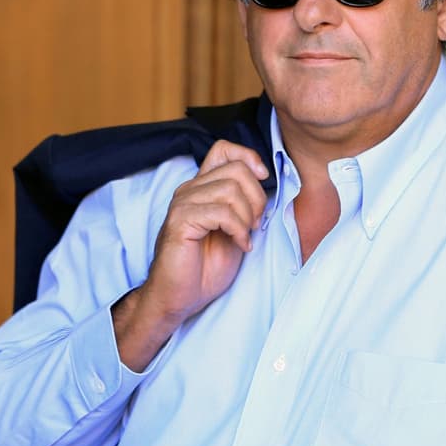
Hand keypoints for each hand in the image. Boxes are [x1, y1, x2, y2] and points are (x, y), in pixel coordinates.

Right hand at [114, 140, 268, 369]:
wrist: (181, 297)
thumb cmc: (206, 266)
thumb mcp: (235, 228)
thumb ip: (244, 203)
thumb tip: (265, 182)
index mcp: (202, 187)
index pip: (224, 149)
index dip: (249, 158)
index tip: (263, 179)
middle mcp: (190, 190)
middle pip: (236, 170)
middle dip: (257, 198)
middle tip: (254, 224)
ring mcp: (183, 204)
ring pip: (231, 189)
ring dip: (247, 216)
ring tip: (245, 236)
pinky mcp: (180, 222)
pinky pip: (221, 212)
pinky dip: (238, 230)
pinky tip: (240, 245)